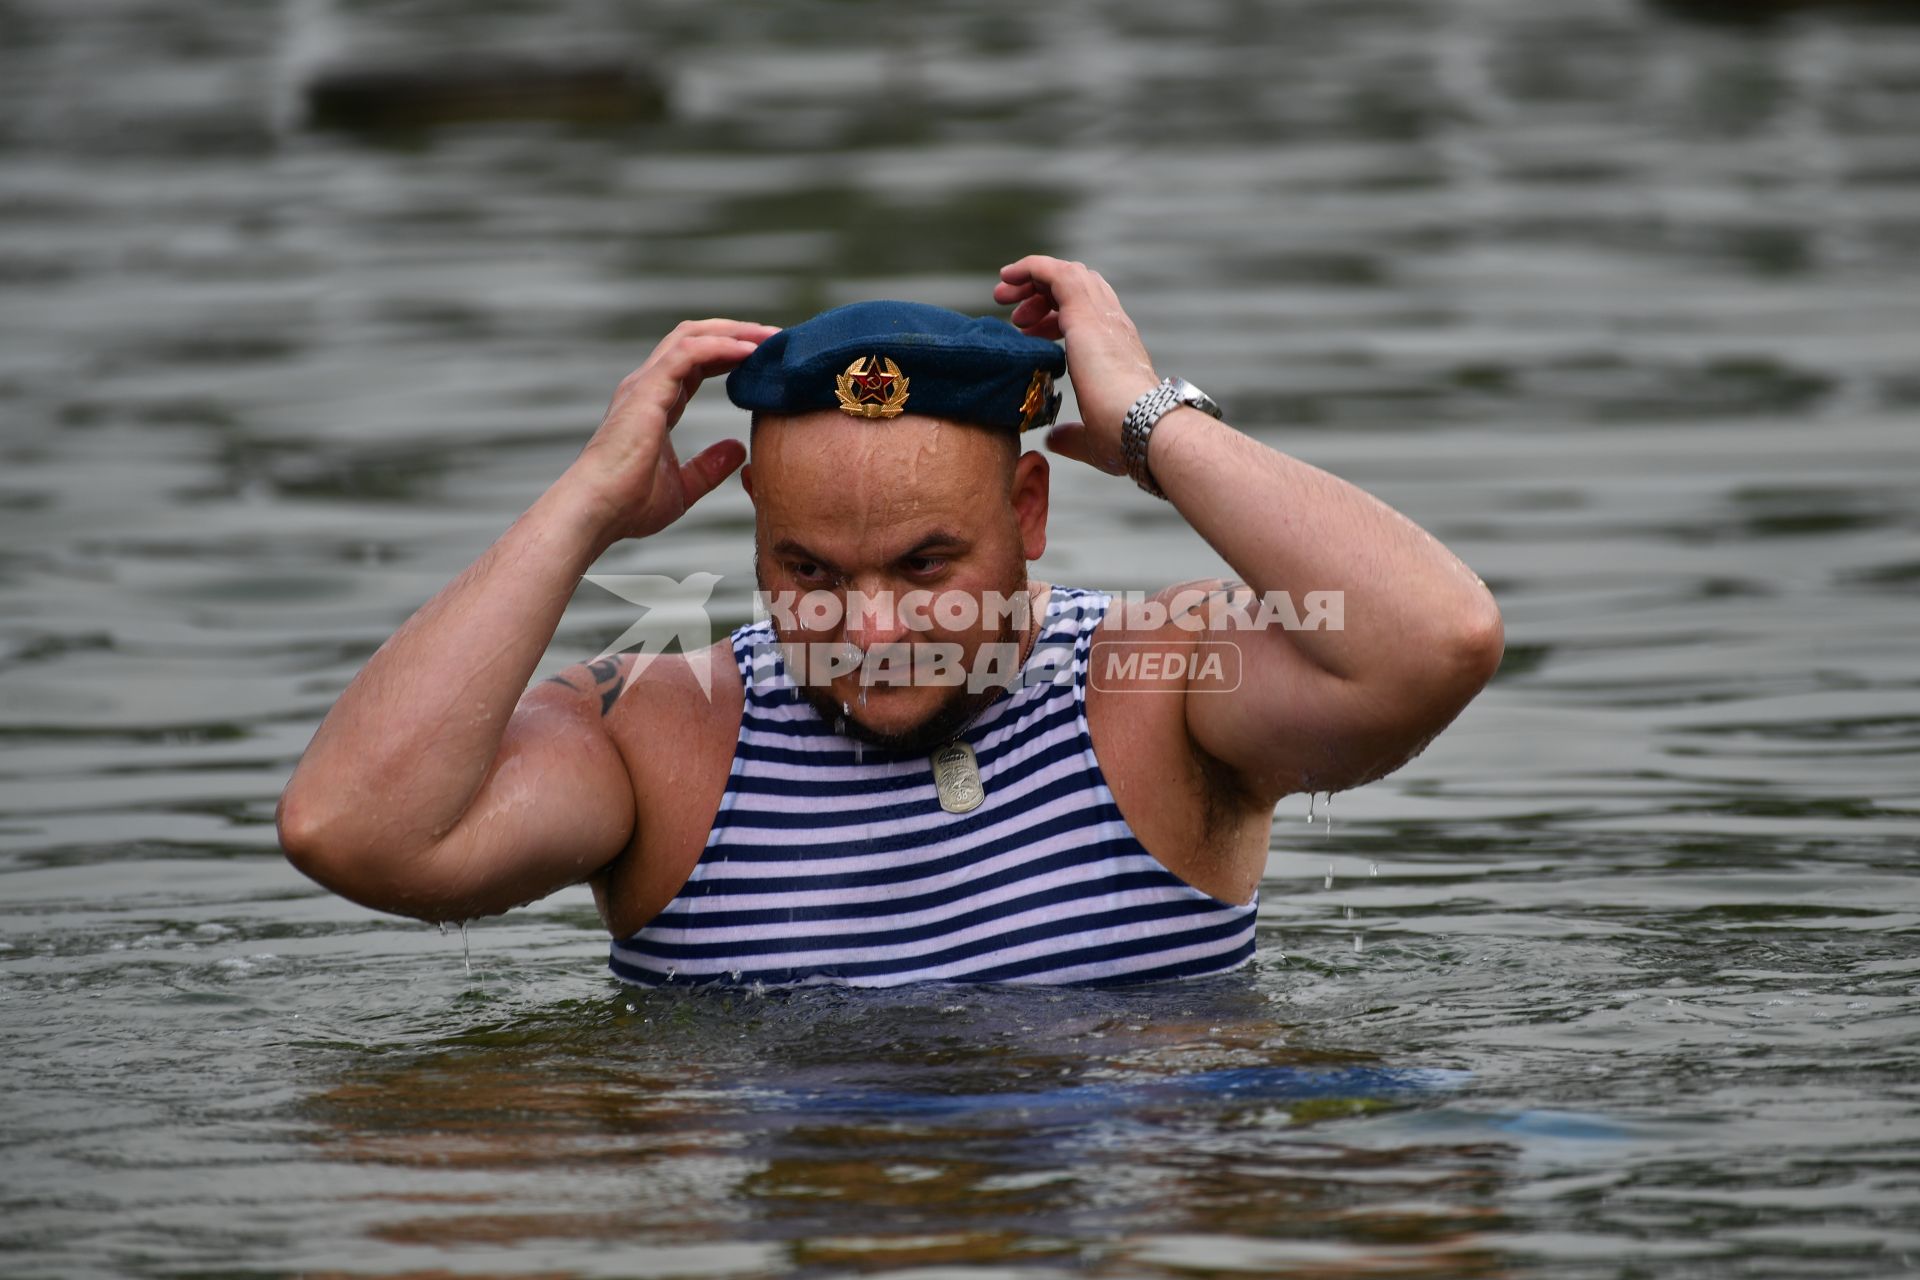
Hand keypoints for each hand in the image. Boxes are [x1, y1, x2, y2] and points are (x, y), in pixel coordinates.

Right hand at [566, 319, 778, 543]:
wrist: (598, 511)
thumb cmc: (630, 504)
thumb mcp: (684, 487)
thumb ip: (709, 467)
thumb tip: (738, 450)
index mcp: (656, 403)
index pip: (697, 362)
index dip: (731, 354)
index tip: (767, 358)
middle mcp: (648, 385)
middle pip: (695, 338)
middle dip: (737, 332)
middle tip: (777, 339)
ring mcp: (645, 384)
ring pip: (692, 336)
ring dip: (734, 332)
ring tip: (771, 337)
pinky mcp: (646, 390)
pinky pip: (688, 353)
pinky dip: (721, 347)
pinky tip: (750, 352)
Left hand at [994, 256, 1159, 476]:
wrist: (1145, 427)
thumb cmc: (1125, 437)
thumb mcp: (1092, 438)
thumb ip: (1072, 436)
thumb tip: (1054, 440)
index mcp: (1115, 349)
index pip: (1086, 314)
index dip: (1053, 318)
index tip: (1028, 335)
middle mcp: (1112, 325)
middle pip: (1078, 289)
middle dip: (1042, 296)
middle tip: (1014, 317)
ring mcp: (1101, 315)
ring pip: (1067, 274)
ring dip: (1032, 279)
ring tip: (1003, 295)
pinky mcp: (1085, 311)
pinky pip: (1055, 272)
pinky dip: (1031, 267)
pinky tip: (1009, 275)